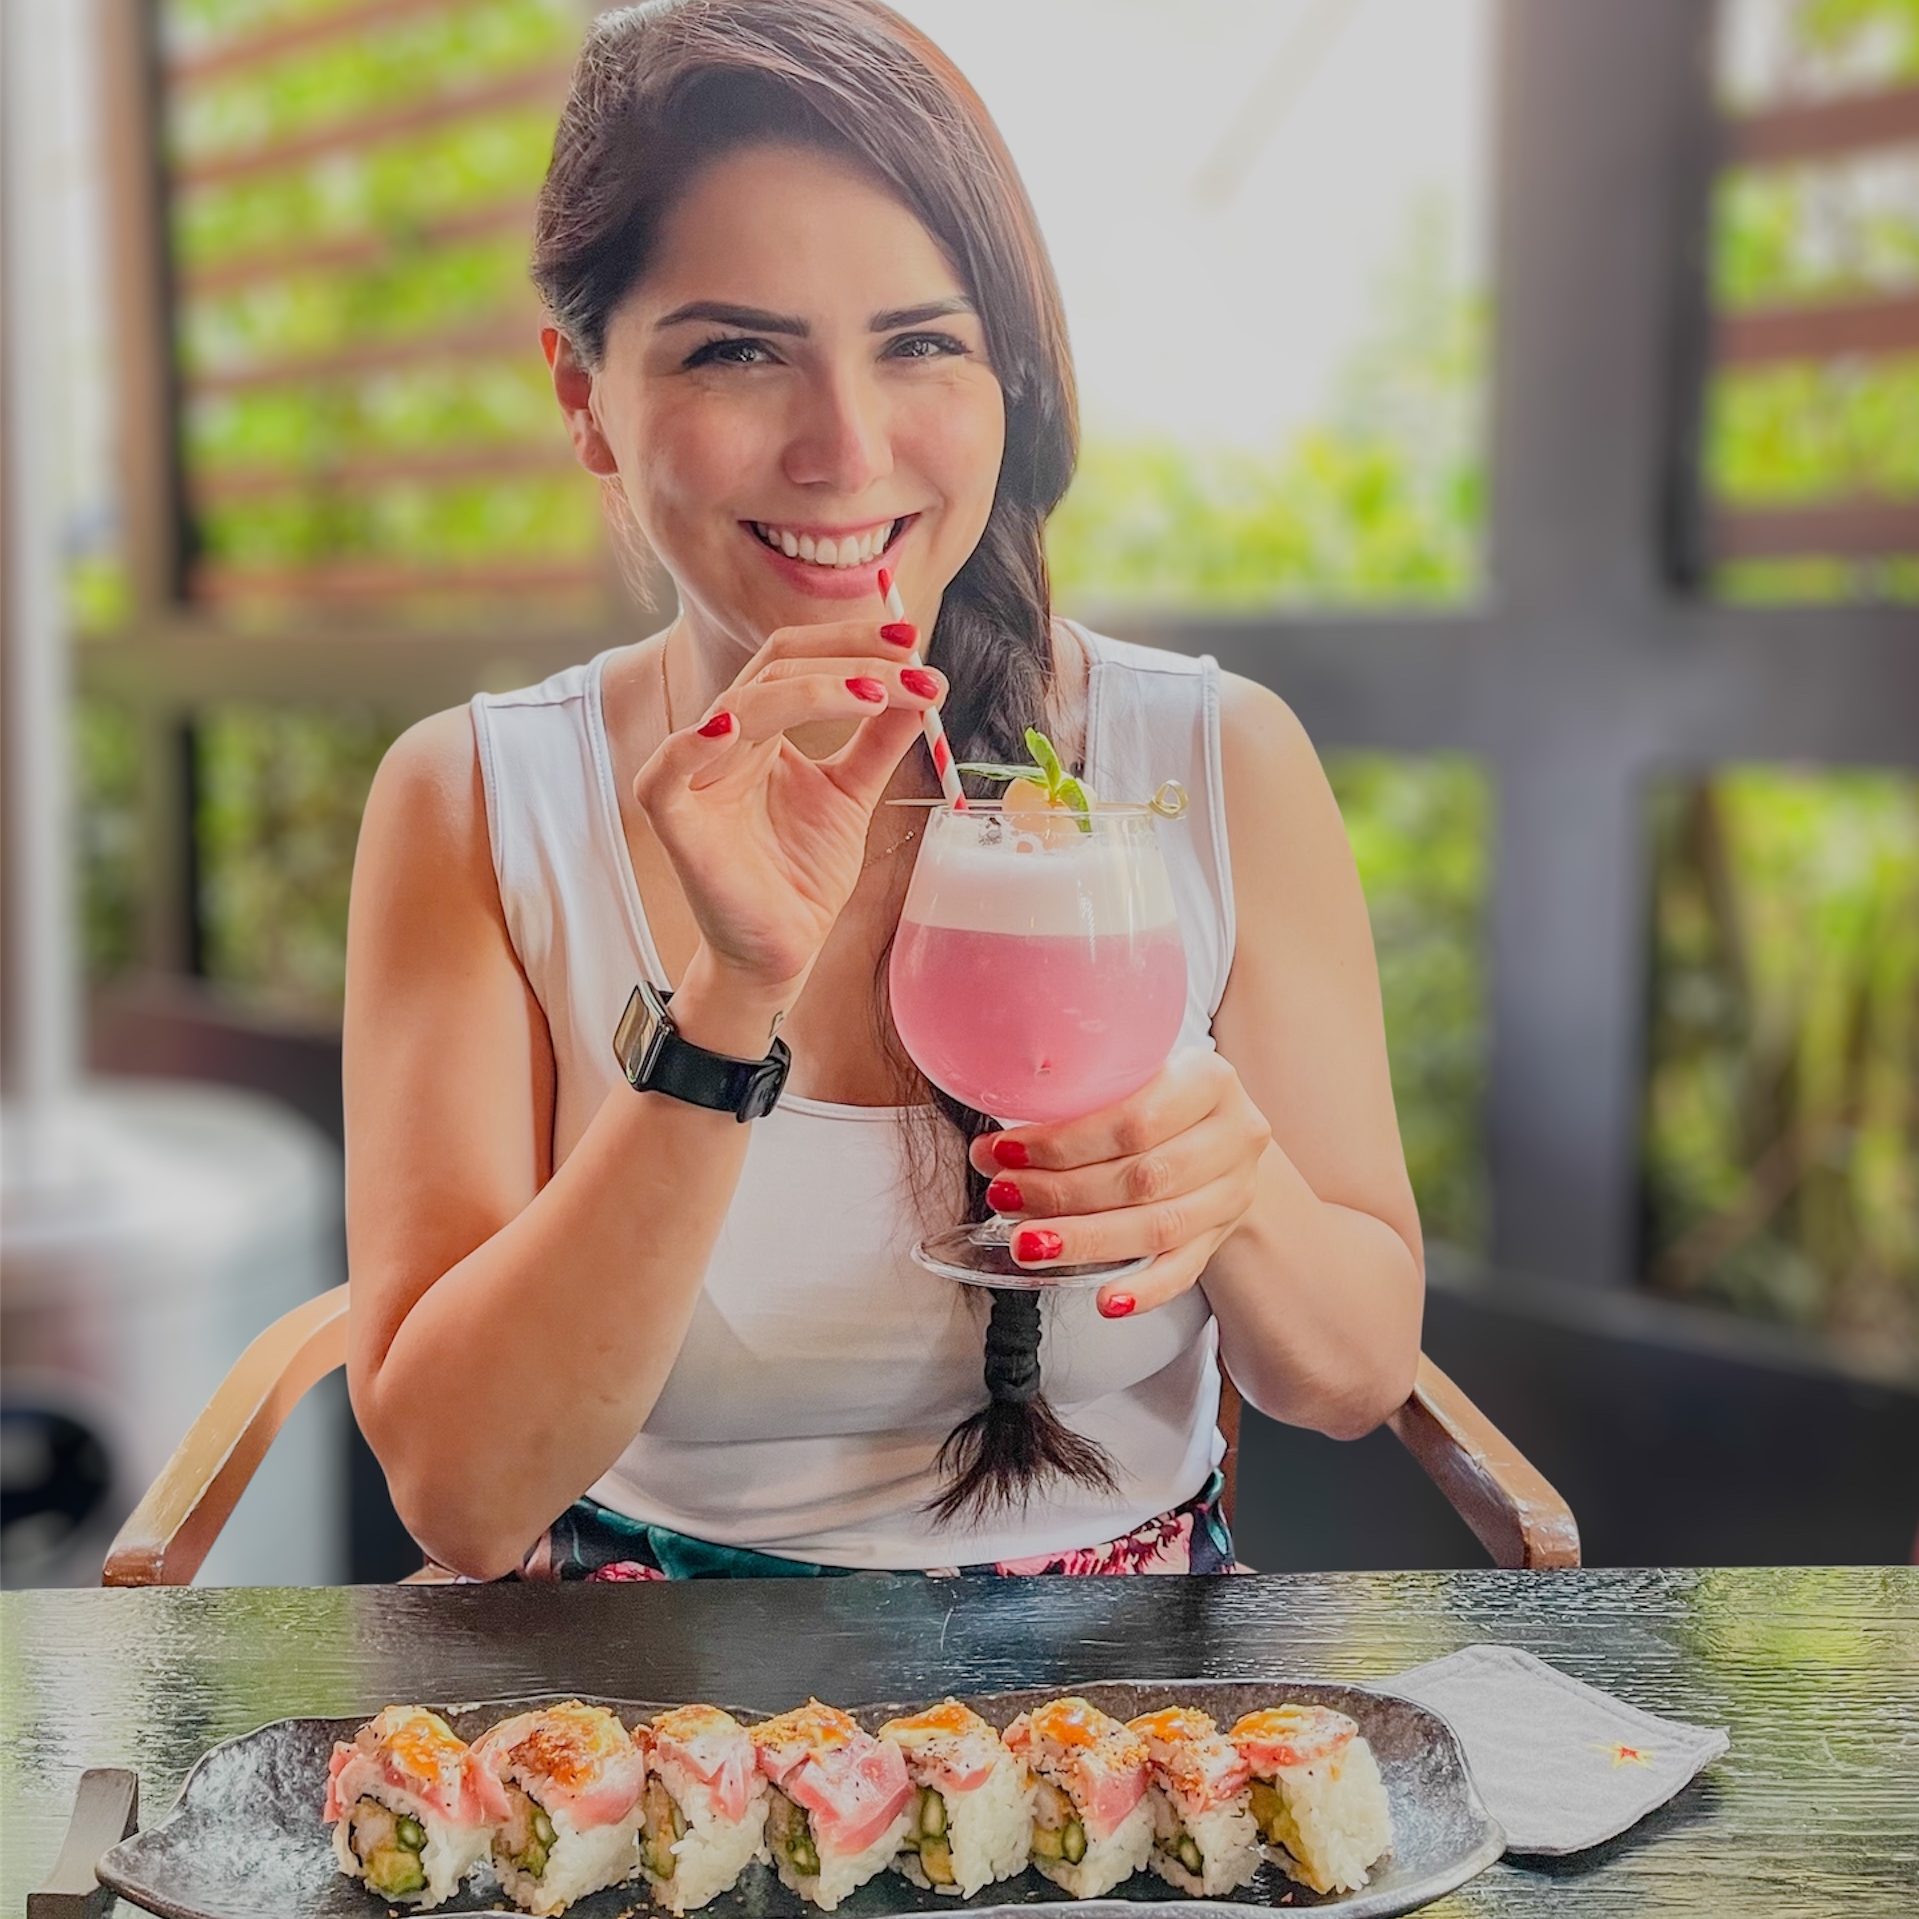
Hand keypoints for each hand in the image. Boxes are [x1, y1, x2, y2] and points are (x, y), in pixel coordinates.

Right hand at [633, 618, 944, 994]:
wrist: (783, 949)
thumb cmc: (802, 874)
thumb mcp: (852, 794)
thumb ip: (878, 740)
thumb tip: (925, 686)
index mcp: (761, 729)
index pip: (796, 659)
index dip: (850, 642)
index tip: (913, 642)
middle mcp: (724, 741)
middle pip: (774, 669)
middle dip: (847, 659)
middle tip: (911, 666)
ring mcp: (696, 778)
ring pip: (740, 707)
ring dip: (811, 692)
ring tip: (874, 694)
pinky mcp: (675, 823)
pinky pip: (665, 774)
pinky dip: (690, 746)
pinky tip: (730, 728)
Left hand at [967, 1048, 1272, 1317]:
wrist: (1217, 1129)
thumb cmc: (1157, 1095)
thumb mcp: (1133, 1073)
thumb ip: (1083, 1095)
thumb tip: (997, 1144)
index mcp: (1209, 1079)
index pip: (1134, 1120)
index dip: (1063, 1143)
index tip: (1004, 1151)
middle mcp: (1233, 1136)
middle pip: (1142, 1178)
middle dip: (1061, 1193)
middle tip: (1004, 1196)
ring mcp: (1233, 1191)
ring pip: (1158, 1227)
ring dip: (1085, 1239)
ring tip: (1028, 1243)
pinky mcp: (1222, 1235)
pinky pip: (1184, 1271)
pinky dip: (1143, 1290)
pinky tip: (1105, 1300)